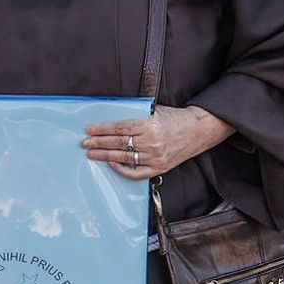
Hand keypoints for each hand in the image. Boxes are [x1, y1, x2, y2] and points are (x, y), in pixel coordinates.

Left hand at [83, 105, 233, 179]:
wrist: (198, 130)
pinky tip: (112, 164)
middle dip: (99, 143)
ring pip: (124, 157)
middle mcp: (152, 142)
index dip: (102, 129)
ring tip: (92, 154)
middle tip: (85, 143)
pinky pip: (137, 172)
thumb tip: (113, 122)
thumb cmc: (176, 118)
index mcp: (150, 125)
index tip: (89, 130)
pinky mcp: (159, 168)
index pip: (120, 128)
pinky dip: (123, 170)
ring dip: (105, 156)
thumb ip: (137, 117)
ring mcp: (155, 157)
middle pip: (119, 143)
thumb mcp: (156, 111)